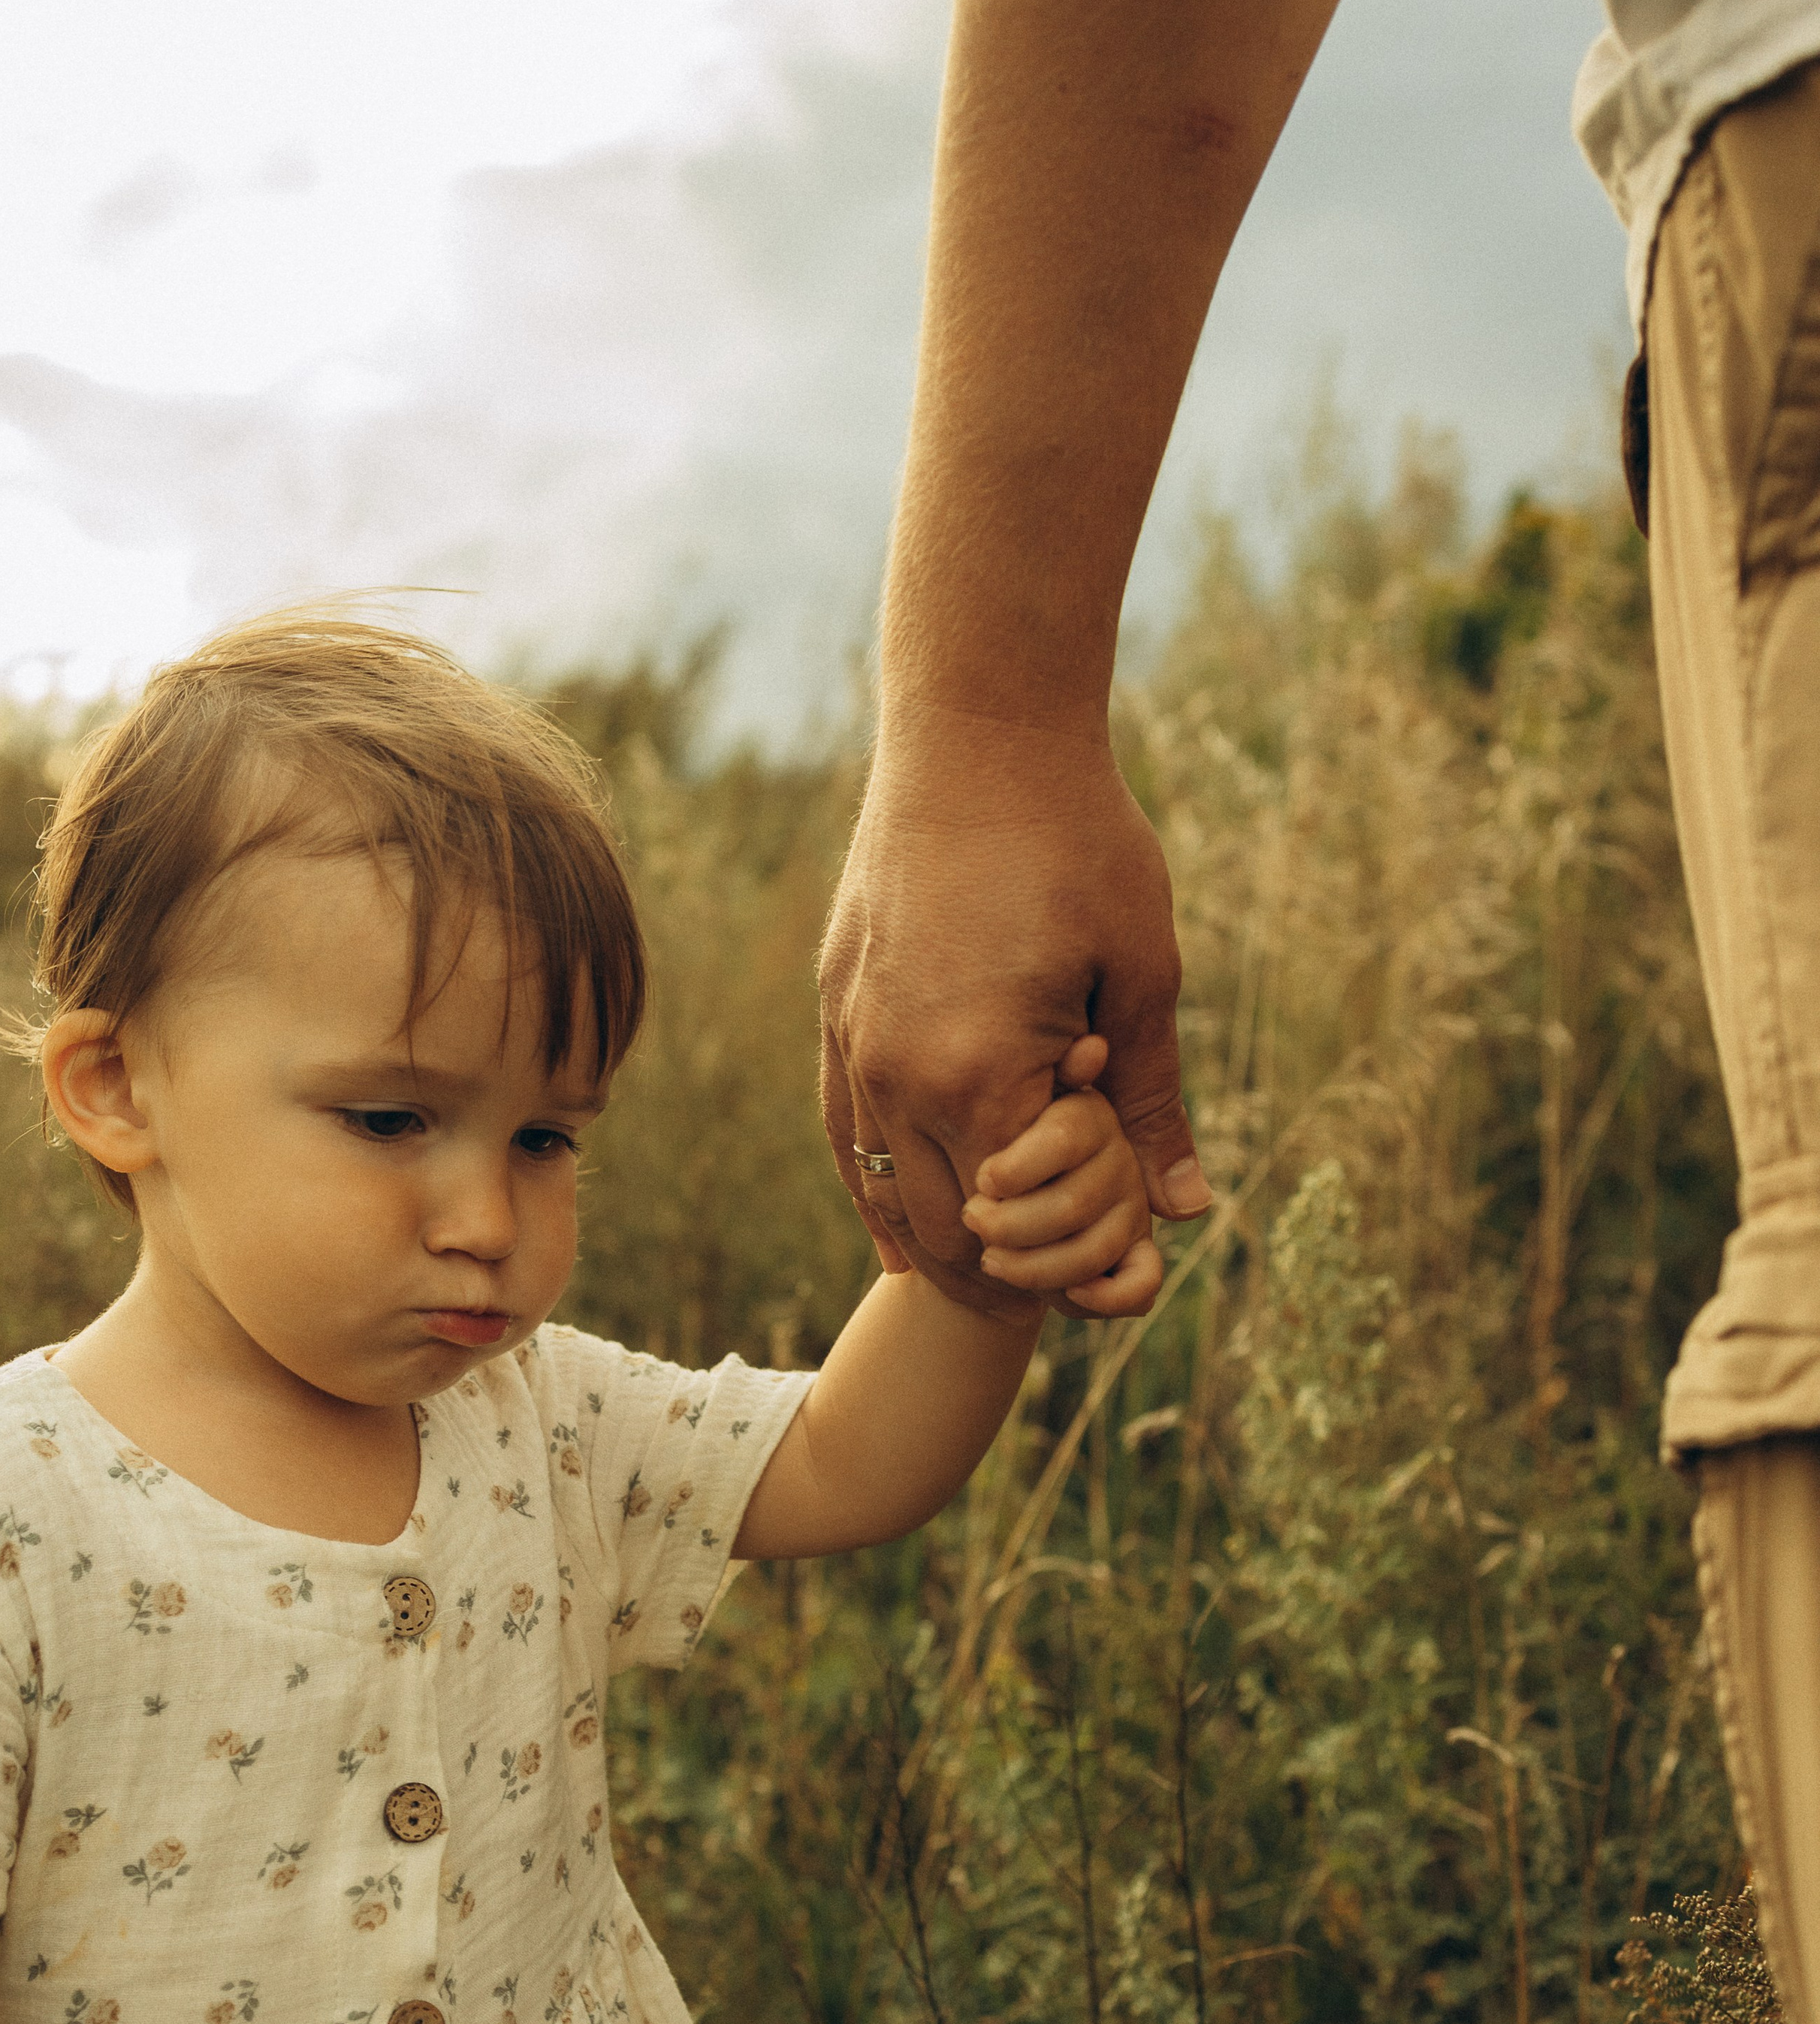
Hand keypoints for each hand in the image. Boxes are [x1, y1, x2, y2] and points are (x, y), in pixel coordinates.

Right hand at [819, 710, 1209, 1313]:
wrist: (978, 729)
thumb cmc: (1079, 839)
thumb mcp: (1144, 973)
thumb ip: (1152, 1101)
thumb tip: (1188, 1210)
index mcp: (979, 1073)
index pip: (1021, 1224)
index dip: (1074, 1261)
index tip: (1120, 1271)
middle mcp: (896, 1073)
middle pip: (945, 1229)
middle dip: (1007, 1275)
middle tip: (1061, 1294)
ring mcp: (853, 1042)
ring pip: (883, 1192)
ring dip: (940, 1246)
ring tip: (992, 1279)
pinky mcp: (836, 1009)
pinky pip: (845, 1135)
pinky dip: (876, 1194)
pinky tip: (901, 1236)